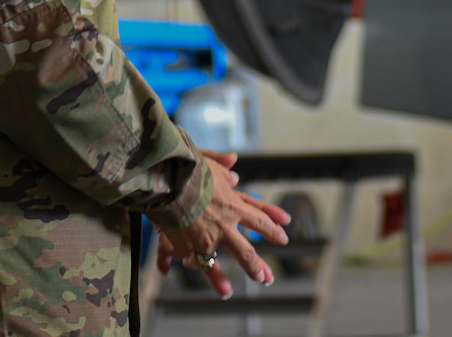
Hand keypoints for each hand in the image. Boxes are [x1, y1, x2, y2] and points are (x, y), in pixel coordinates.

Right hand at [157, 151, 290, 297]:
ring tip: (226, 291)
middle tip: (265, 278)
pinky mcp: (186, 248)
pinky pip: (187, 258)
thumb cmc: (188, 168)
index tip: (283, 237)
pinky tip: (184, 266)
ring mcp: (205, 240)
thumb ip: (221, 163)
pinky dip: (186, 260)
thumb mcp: (208, 161)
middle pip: (245, 252)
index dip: (272, 230)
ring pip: (216, 264)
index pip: (258, 220)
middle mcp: (224, 227)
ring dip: (220, 279)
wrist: (168, 181)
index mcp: (233, 206)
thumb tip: (233, 160)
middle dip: (256, 266)